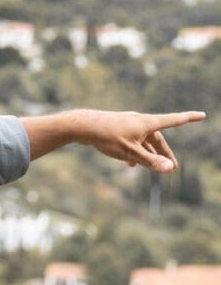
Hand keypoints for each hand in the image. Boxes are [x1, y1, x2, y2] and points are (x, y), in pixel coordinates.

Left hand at [21, 109, 204, 169]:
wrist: (83, 126)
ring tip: (151, 167)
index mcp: (147, 123)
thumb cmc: (107, 137)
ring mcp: (128, 124)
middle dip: (163, 153)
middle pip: (157, 138)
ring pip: (143, 140)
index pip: (174, 120)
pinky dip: (134, 151)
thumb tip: (170, 168)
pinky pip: (132, 141)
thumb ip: (150, 161)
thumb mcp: (130, 152)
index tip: (202, 115)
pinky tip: (129, 164)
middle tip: (172, 167)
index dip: (188, 119)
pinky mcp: (117, 128)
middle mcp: (140, 121)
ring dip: (148, 154)